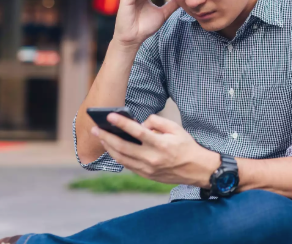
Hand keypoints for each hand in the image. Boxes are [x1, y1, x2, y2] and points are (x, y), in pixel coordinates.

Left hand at [92, 113, 219, 187]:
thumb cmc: (186, 146)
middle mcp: (152, 158)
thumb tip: (141, 123)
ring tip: (100, 138)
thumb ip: (157, 122)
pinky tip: (113, 149)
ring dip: (109, 148)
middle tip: (95, 129)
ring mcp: (148, 169)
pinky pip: (128, 165)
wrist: (196, 169)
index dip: (122, 123)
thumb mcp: (176, 128)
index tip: (110, 116)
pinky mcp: (146, 175)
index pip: (137, 132)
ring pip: (122, 158)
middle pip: (123, 147)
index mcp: (161, 144)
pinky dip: (118, 156)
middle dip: (106, 137)